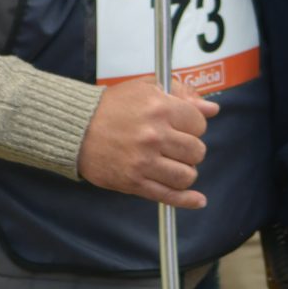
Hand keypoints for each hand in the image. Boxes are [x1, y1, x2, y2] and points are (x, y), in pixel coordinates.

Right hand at [77, 81, 217, 207]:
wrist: (75, 128)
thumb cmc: (111, 107)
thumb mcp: (145, 88)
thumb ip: (181, 94)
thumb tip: (212, 108)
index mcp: (159, 108)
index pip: (198, 123)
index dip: (194, 125)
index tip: (183, 127)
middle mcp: (154, 136)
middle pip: (196, 151)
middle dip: (190, 149)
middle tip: (175, 146)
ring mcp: (144, 162)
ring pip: (187, 175)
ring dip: (185, 171)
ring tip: (172, 164)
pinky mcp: (134, 182)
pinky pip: (169, 195)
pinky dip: (187, 200)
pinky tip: (198, 200)